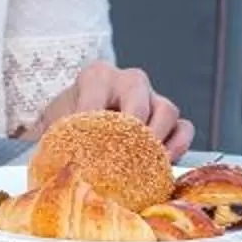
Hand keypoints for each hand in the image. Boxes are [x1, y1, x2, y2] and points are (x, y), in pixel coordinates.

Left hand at [34, 60, 193, 158]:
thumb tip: (62, 164)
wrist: (79, 121)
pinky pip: (184, 128)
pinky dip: (177, 147)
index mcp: (97, 76)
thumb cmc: (69, 120)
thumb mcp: (58, 122)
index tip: (88, 149)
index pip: (98, 97)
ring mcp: (153, 97)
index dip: (94, 127)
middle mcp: (129, 81)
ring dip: (157, 142)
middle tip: (122, 159)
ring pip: (167, 112)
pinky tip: (162, 165)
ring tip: (144, 165)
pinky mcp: (169, 118)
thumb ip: (62, 137)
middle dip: (131, 135)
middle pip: (139, 103)